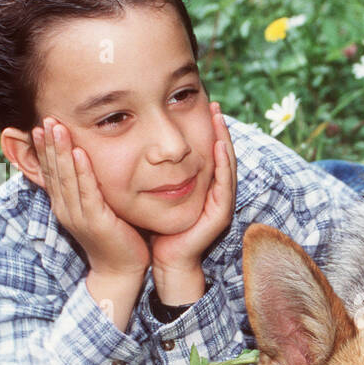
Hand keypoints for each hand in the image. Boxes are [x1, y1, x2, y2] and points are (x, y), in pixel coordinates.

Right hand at [33, 117, 149, 281]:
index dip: (45, 149)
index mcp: (64, 205)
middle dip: (48, 144)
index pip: (50, 172)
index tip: (41, 126)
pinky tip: (78, 153)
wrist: (121, 270)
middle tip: (44, 118)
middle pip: (53, 171)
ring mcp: (78, 216)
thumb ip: (89, 189)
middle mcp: (66, 209)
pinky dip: (82, 171)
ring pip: (66, 178)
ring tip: (56, 127)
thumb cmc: (114, 237)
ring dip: (60, 151)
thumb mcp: (96, 209)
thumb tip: (87, 164)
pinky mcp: (96, 221)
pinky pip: (87, 191)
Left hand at [150, 103, 236, 304]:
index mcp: (204, 186)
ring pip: (227, 165)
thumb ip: (153, 171)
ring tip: (219, 118)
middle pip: (222, 154)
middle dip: (220, 128)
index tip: (202, 104)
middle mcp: (216, 192)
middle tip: (215, 104)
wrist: (166, 260)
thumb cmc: (158, 227)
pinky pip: (224, 184)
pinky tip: (218, 146)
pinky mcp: (220, 214)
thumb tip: (136, 146)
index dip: (208, 129)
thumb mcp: (155, 191)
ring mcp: (221, 203)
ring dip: (224, 140)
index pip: (209, 152)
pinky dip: (223, 164)